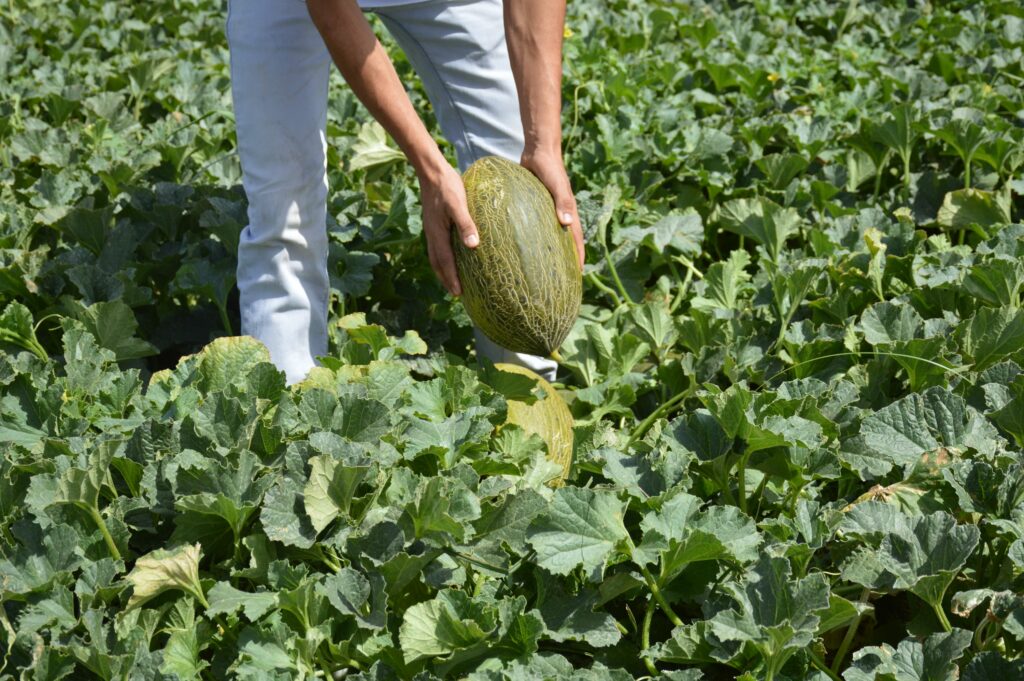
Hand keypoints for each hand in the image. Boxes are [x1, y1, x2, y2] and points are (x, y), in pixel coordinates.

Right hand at [418, 163, 478, 295]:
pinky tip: (452, 257)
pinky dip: (443, 258)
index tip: (458, 293)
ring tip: (453, 281)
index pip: (445, 262)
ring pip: (436, 256)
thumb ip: (466, 224)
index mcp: (438, 234)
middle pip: (438, 264)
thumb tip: (473, 246)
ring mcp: (432, 230)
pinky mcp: (434, 224)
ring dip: (444, 271)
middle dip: (446, 279)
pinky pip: (438, 247)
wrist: (432, 172)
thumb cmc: (448, 187)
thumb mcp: (459, 204)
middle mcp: (432, 235)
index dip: (452, 278)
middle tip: (457, 294)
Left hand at [520, 150, 584, 268]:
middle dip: (564, 259)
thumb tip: (567, 223)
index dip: (578, 257)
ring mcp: (548, 211)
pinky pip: (536, 225)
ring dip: (548, 250)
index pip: (576, 239)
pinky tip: (524, 246)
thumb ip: (563, 201)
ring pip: (550, 235)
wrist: (538, 150)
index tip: (577, 275)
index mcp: (568, 212)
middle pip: (564, 241)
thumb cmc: (550, 167)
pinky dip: (534, 236)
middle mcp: (560, 214)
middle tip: (559, 278)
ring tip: (542, 269)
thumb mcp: (557, 185)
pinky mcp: (535, 205)